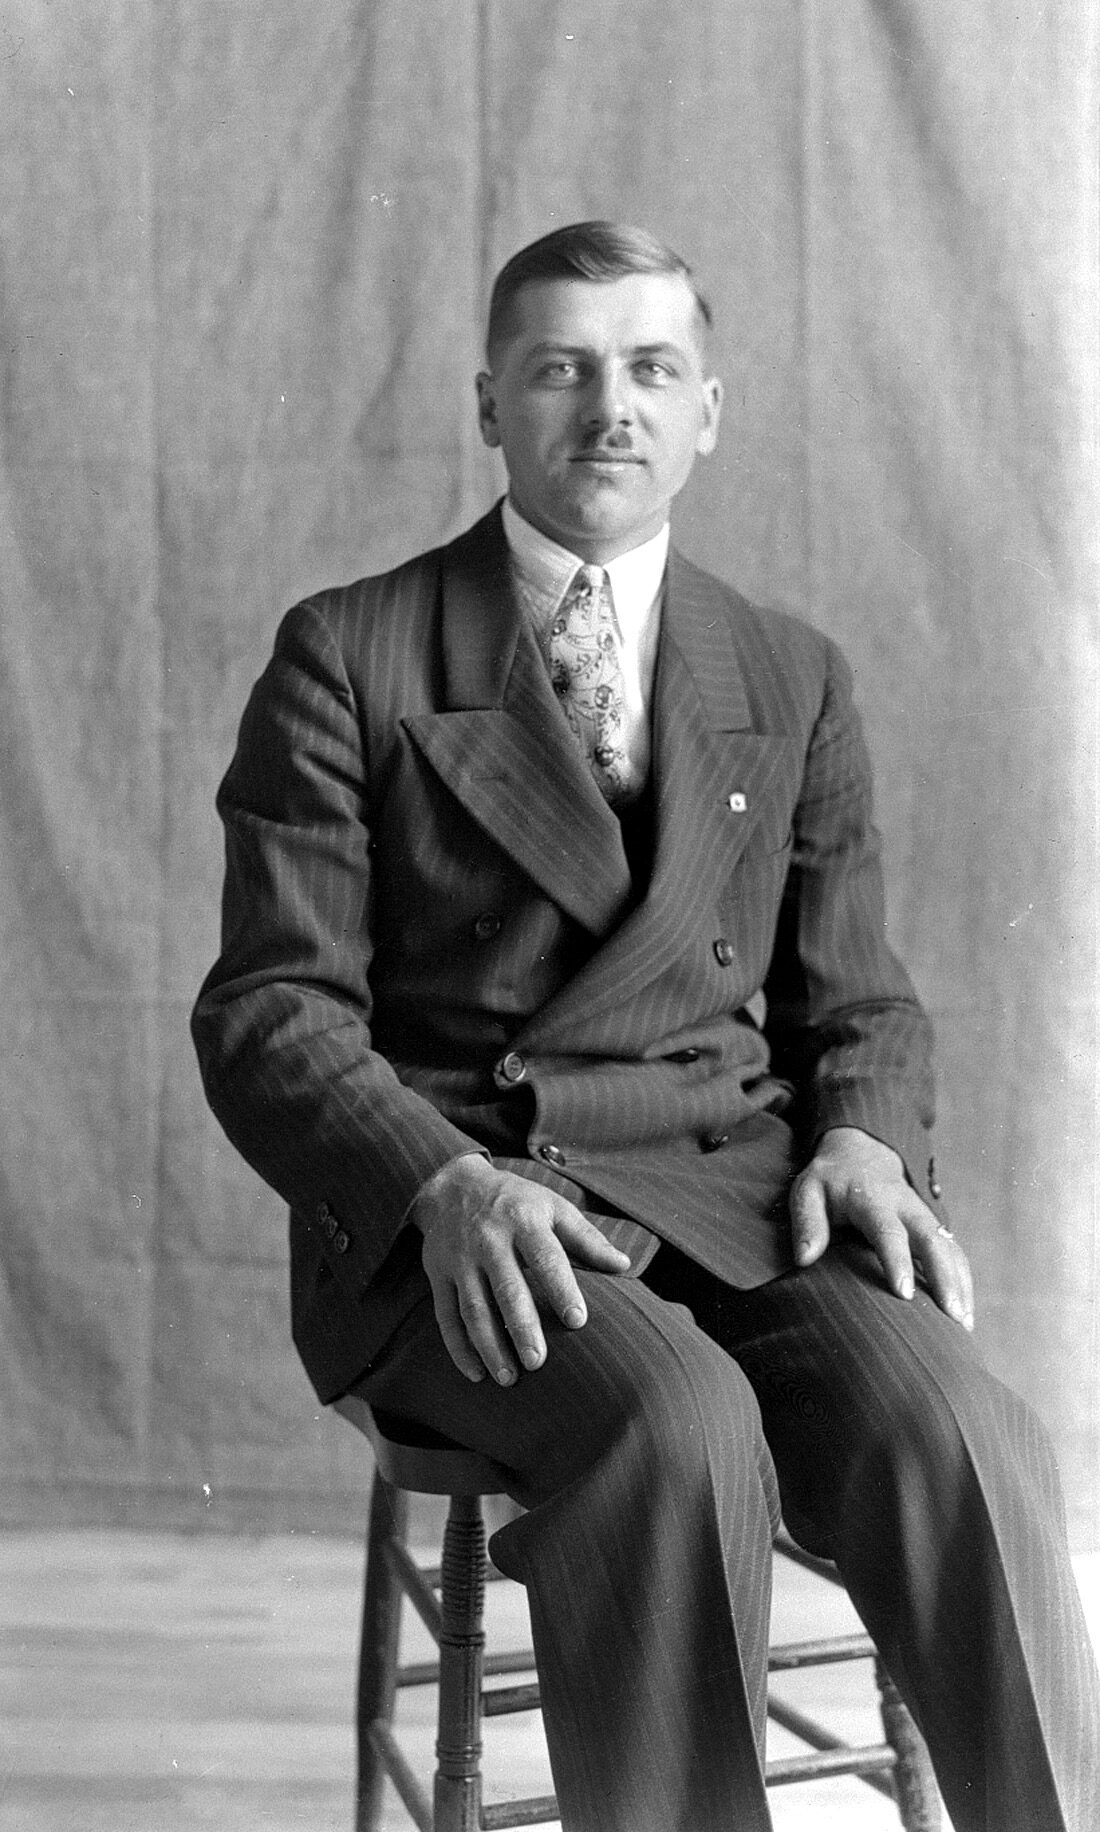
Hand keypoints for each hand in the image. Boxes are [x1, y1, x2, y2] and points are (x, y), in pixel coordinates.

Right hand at [410, 1155, 631, 1384]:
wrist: (452, 1184)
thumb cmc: (515, 1201)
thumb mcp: (552, 1205)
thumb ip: (587, 1237)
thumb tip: (623, 1265)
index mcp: (523, 1220)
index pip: (545, 1257)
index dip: (562, 1289)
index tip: (578, 1321)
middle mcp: (489, 1239)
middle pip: (507, 1288)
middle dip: (522, 1326)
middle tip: (538, 1362)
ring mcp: (460, 1259)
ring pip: (473, 1308)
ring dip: (489, 1345)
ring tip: (509, 1378)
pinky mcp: (437, 1274)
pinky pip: (445, 1315)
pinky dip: (458, 1347)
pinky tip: (475, 1372)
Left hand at [789, 1127, 973, 1329]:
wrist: (861, 1153)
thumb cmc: (830, 1180)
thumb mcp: (808, 1191)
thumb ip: (807, 1222)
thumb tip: (804, 1259)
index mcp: (872, 1199)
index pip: (888, 1231)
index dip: (898, 1261)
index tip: (905, 1293)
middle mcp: (905, 1207)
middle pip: (931, 1240)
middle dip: (944, 1277)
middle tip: (952, 1315)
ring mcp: (923, 1216)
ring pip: (949, 1248)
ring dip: (960, 1284)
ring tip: (964, 1325)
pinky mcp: (932, 1228)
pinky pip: (954, 1253)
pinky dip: (964, 1281)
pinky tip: (966, 1314)